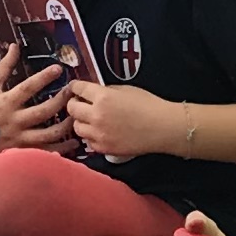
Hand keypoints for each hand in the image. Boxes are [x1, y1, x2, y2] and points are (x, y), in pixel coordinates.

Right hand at [0, 56, 72, 157]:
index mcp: (6, 102)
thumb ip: (4, 67)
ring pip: (47, 134)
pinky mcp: (21, 152)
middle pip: (42, 112)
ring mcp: (19, 138)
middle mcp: (14, 121)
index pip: (27, 88)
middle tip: (73, 92)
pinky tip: (73, 143)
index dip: (43, 77)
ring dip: (65, 126)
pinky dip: (61, 149)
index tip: (58, 68)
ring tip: (77, 116)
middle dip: (60, 101)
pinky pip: (45, 152)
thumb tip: (14, 46)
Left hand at [63, 77, 181, 159]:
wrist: (163, 127)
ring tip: (91, 119)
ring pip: (77, 127)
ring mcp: (99, 134)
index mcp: (103, 97)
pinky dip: (91, 136)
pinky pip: (88, 141)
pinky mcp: (104, 148)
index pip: (78, 89)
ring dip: (81, 121)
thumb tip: (93, 93)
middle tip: (80, 103)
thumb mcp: (126, 89)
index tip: (74, 88)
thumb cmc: (149, 106)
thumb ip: (106, 91)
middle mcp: (97, 115)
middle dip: (74, 104)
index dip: (75, 87)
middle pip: (71, 109)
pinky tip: (100, 132)